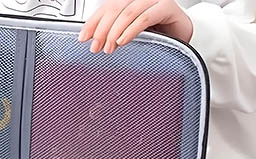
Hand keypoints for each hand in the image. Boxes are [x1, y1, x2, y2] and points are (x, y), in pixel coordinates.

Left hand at [78, 0, 192, 53]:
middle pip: (115, 8)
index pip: (106, 7)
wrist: (181, 36)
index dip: (93, 22)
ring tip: (109, 48)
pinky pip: (144, 17)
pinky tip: (122, 41)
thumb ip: (112, 32)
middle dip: (101, 30)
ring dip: (114, 32)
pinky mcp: (166, 7)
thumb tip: (92, 40)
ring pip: (128, 12)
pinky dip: (131, 30)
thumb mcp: (128, 33)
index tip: (83, 38)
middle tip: (95, 47)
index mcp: (129, 0)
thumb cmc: (155, 33)